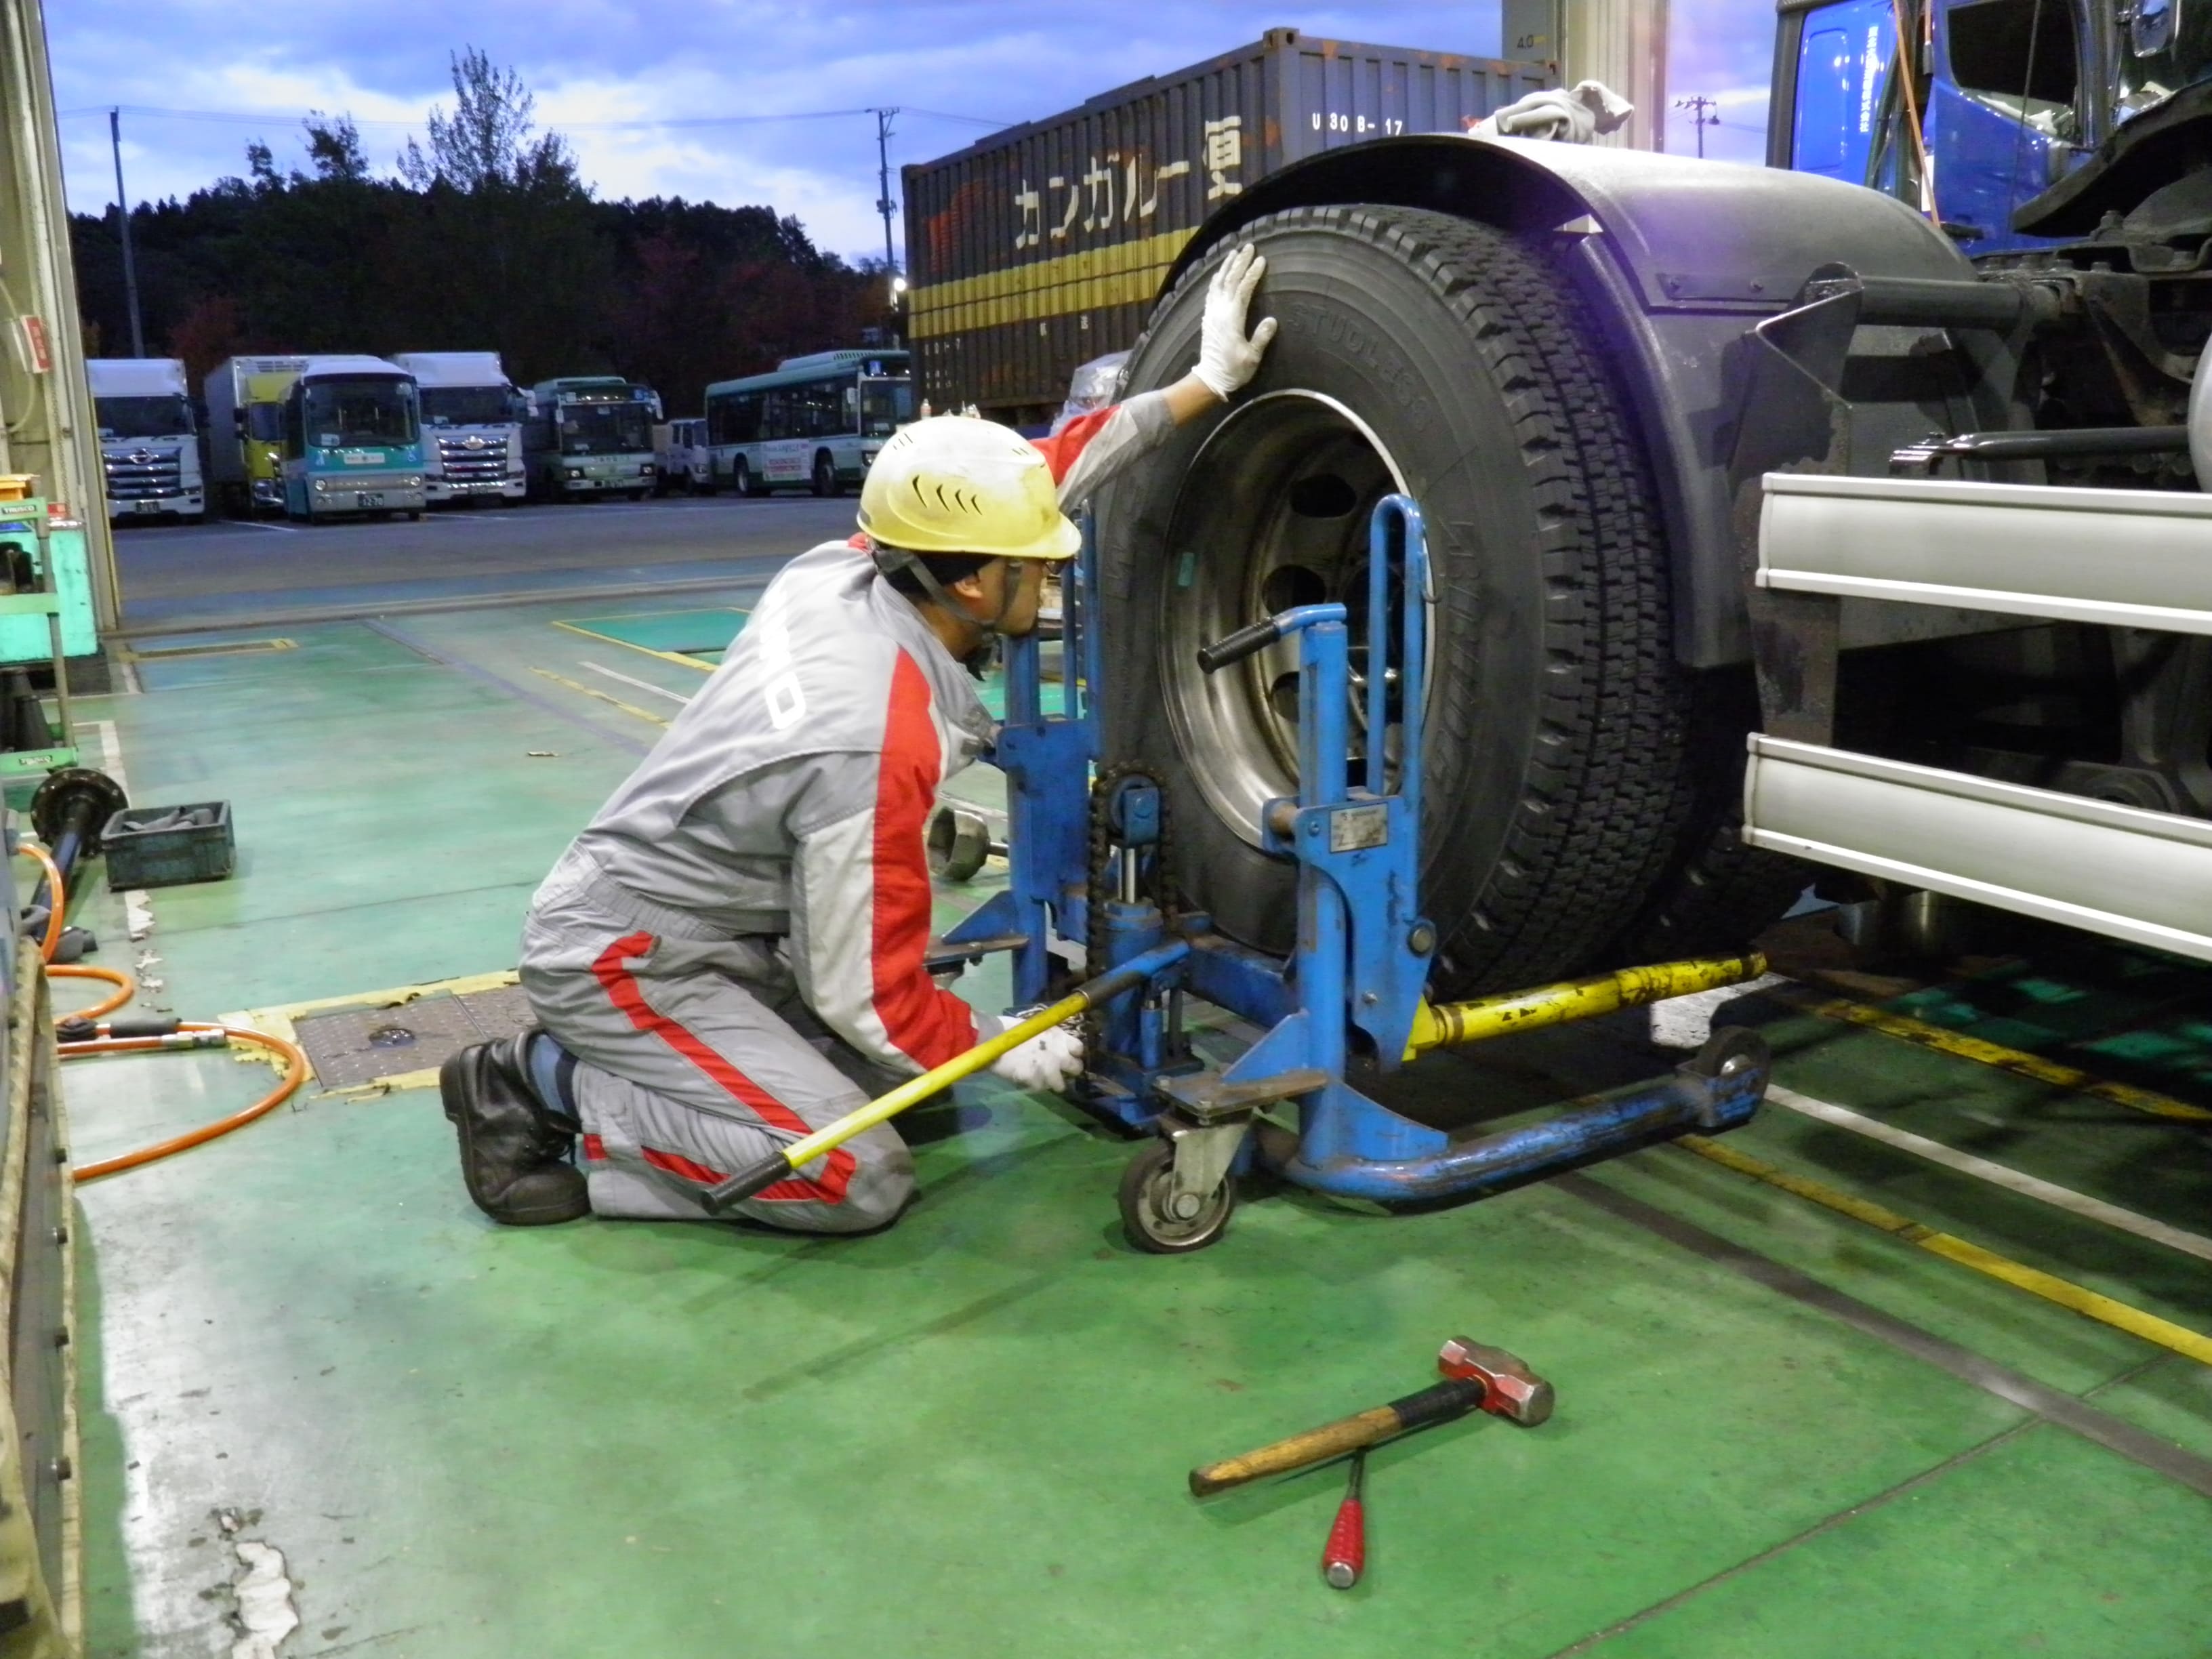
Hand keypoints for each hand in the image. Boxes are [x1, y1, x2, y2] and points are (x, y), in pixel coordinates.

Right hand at [989, 1023, 1083, 1093]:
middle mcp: (1059, 1054)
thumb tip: (1055, 1046)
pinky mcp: (1036, 1080)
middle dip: (1069, 1071)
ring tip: (1041, 1079)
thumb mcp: (1037, 1028)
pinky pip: (1040, 1088)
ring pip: (1061, 1085)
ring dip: (1052, 1083)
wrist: (993, 1038)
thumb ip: (1050, 1039)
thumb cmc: (1011, 1029)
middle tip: (1058, 1070)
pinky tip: (1026, 1079)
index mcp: (1059, 1037)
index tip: (1067, 1055)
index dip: (1074, 1053)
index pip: (1080, 1048)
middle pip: (1077, 1069)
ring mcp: (1048, 1069)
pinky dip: (1034, 1085)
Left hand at [1193, 244, 1278, 400]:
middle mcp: (1220, 312)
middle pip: (1230, 280)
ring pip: (1218, 283)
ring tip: (1234, 252)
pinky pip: (1211, 292)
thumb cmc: (1234, 370)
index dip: (1252, 273)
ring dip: (1226, 267)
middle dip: (1240, 262)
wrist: (1211, 379)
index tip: (1262, 260)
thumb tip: (1272, 320)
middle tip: (1249, 247)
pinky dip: (1216, 279)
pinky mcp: (1207, 317)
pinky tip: (1219, 273)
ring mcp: (1211, 313)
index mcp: (1232, 319)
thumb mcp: (1252, 357)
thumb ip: (1261, 338)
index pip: (1244, 289)